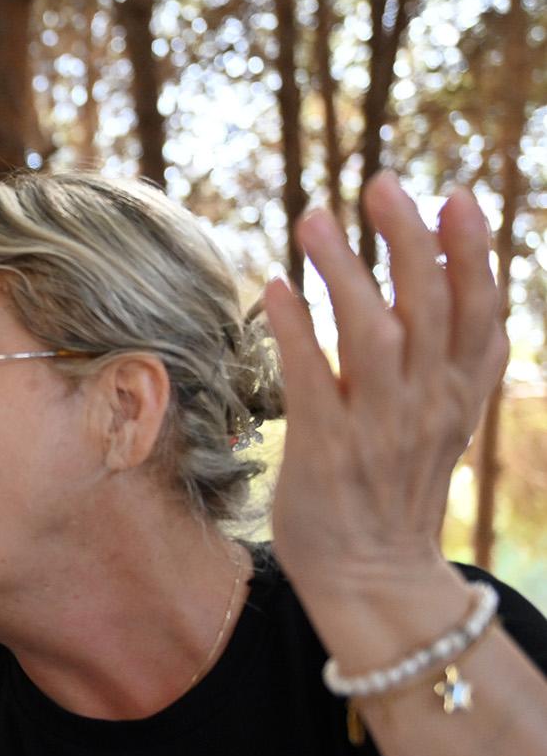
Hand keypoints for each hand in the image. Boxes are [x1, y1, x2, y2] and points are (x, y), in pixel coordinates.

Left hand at [260, 172, 506, 603]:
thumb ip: (454, 351)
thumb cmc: (396, 482)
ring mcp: (378, 426)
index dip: (474, 252)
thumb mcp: (446, 414)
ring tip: (313, 217)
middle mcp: (428, 403)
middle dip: (410, 240)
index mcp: (459, 392)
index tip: (459, 194)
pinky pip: (312, 380)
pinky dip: (296, 330)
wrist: (372, 574)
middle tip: (382, 181)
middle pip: (429, 308)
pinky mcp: (326, 450)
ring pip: (374, 335)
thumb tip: (454, 266)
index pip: (481, 311)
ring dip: (344, 272)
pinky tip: (275, 285)